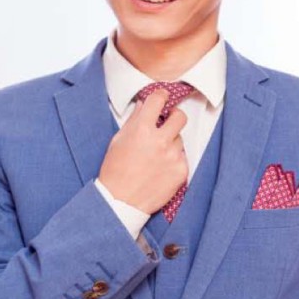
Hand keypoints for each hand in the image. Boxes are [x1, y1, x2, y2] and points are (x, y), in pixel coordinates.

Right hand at [98, 88, 187, 214]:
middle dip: (174, 117)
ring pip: (179, 139)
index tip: (162, 98)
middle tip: (167, 123)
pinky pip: (182, 157)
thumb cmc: (115, 171)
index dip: (161, 96)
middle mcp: (160, 140)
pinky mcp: (181, 171)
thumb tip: (143, 105)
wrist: (120, 201)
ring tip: (156, 156)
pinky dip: (174, 160)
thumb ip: (134, 120)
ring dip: (171, 143)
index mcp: (142, 129)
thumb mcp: (118, 140)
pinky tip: (160, 168)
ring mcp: (173, 156)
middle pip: (180, 116)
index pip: (158, 100)